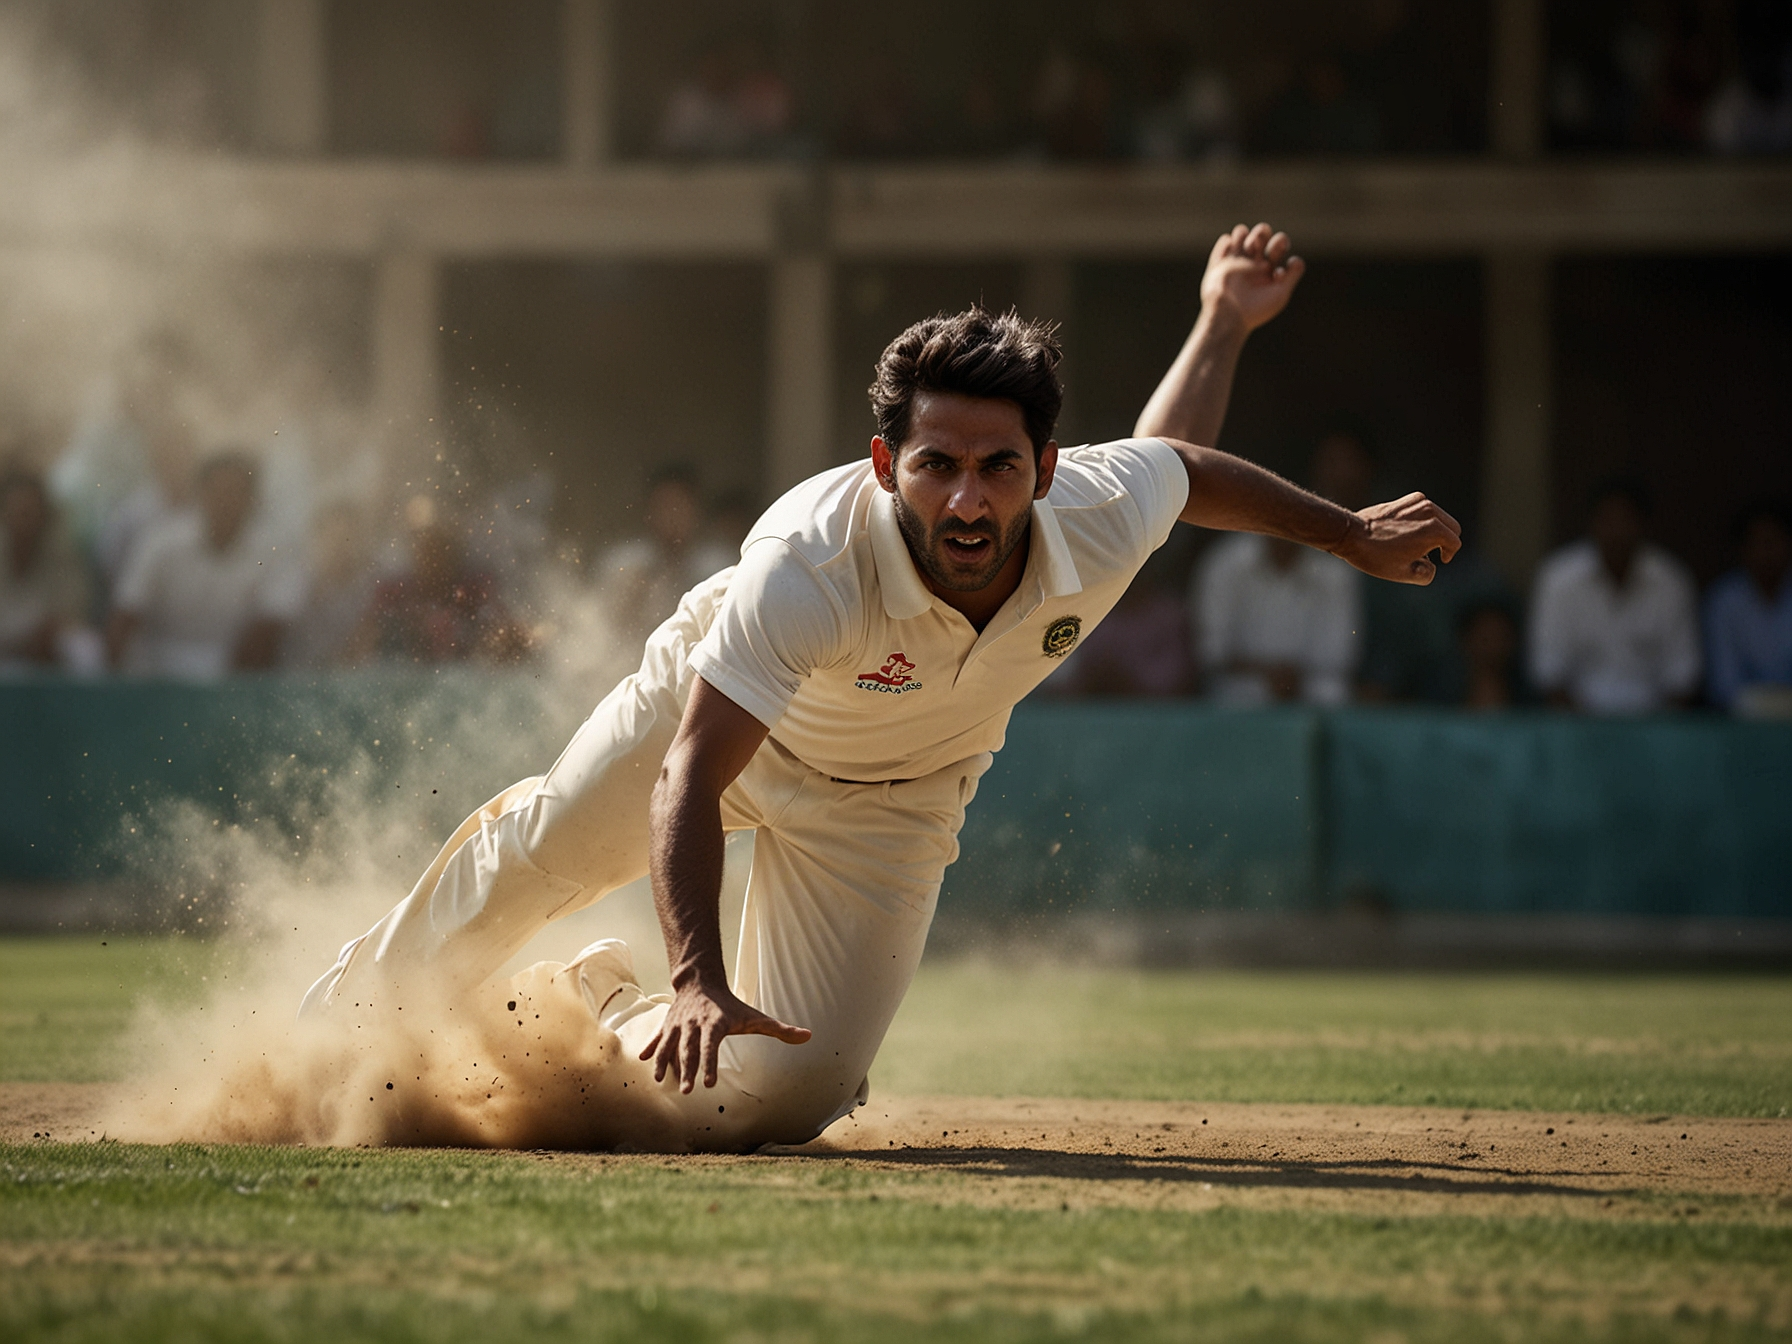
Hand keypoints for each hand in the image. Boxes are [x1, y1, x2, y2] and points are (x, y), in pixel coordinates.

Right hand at [641, 979, 810, 1092]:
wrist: (701, 980)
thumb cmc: (732, 1005)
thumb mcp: (755, 1016)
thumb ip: (780, 1030)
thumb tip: (809, 1036)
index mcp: (715, 1023)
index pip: (711, 1046)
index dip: (709, 1064)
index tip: (709, 1084)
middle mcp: (694, 1023)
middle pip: (689, 1049)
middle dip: (686, 1070)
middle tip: (686, 1091)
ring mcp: (678, 1024)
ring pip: (669, 1044)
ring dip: (663, 1062)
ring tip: (659, 1080)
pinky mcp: (667, 1025)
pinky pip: (658, 1038)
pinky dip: (650, 1048)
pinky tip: (642, 1061)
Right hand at [1201, 223, 1305, 333]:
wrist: (1230, 318)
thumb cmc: (1256, 309)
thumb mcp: (1281, 294)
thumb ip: (1292, 275)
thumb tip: (1294, 259)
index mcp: (1268, 269)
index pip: (1277, 245)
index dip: (1279, 243)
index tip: (1276, 257)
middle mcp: (1252, 263)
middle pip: (1259, 236)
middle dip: (1261, 233)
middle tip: (1258, 242)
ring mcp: (1234, 262)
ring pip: (1240, 235)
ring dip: (1243, 234)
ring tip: (1245, 244)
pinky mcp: (1218, 264)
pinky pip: (1223, 244)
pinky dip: (1227, 243)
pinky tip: (1231, 247)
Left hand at [1331, 493, 1462, 584]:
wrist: (1352, 534)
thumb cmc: (1377, 556)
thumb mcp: (1403, 573)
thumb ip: (1426, 574)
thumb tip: (1432, 567)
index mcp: (1434, 530)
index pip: (1454, 543)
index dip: (1449, 554)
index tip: (1440, 560)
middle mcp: (1430, 512)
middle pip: (1452, 527)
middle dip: (1446, 541)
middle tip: (1432, 554)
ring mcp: (1419, 502)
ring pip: (1440, 517)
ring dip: (1435, 530)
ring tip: (1416, 544)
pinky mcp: (1408, 499)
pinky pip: (1426, 510)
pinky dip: (1424, 520)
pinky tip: (1408, 532)